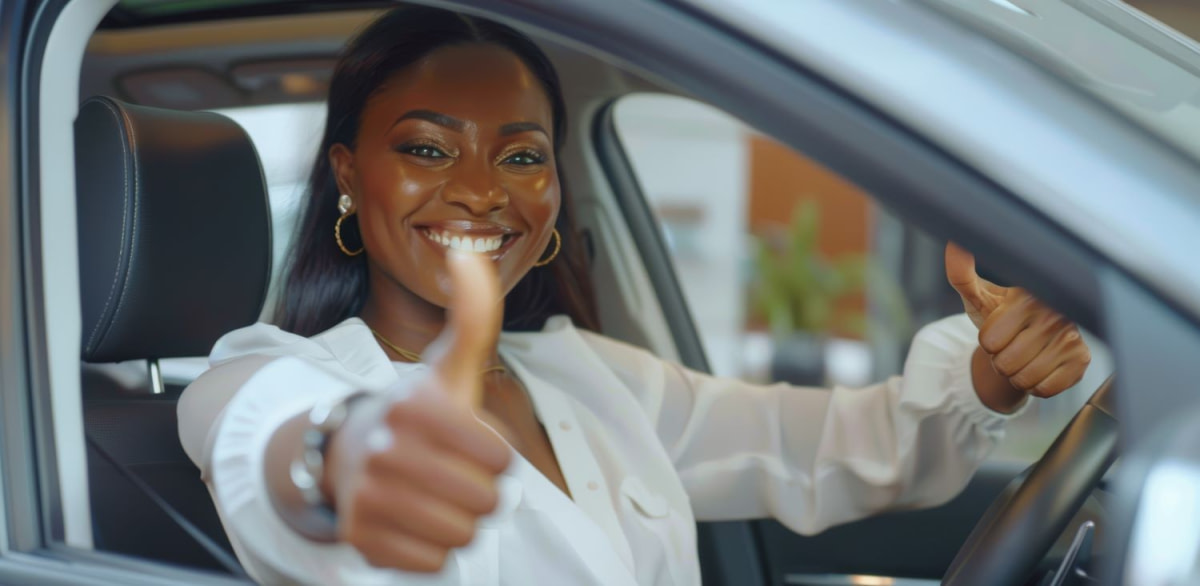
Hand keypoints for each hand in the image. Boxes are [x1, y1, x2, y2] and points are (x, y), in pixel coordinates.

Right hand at [326, 252, 511, 571]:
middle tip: (454, 472)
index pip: (502, 460)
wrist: (351, 453)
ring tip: (436, 494)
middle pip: (485, 503)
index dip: (496, 455)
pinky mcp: (362, 540)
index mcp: (416, 408)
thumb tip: (466, 252)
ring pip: (462, 535)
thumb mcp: (452, 363)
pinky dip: (433, 549)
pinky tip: (414, 520)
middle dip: (481, 491)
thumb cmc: (419, 411)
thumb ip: (473, 314)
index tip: (470, 440)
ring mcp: (368, 498)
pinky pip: (433, 563)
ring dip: (459, 520)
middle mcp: (386, 452)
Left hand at [944, 243, 1090, 409]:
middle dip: (1001, 361)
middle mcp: (1055, 314)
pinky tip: (1041, 367)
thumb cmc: (1002, 316)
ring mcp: (1072, 337)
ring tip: (1024, 356)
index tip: (998, 331)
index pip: (990, 341)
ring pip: (1024, 378)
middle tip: (1011, 346)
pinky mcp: (1083, 360)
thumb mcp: (979, 297)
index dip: (988, 342)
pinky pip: (1045, 389)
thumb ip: (962, 275)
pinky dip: (1036, 385)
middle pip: (1005, 362)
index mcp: (1027, 296)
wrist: (1030, 338)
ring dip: (1017, 375)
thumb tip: (955, 243)